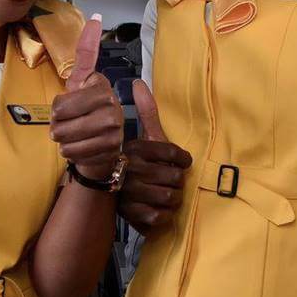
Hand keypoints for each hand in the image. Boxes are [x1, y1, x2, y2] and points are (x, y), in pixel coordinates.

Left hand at [50, 15, 123, 178]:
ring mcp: (113, 126)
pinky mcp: (110, 147)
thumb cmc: (86, 113)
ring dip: (63, 140)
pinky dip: (71, 153)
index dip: (58, 105)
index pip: (66, 93)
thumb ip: (86, 53)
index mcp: (101, 84)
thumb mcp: (81, 82)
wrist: (101, 150)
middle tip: (67, 125)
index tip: (68, 97)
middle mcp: (111, 102)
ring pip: (65, 134)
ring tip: (74, 137)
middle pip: (60, 115)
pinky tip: (81, 148)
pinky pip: (73, 151)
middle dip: (57, 125)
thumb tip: (97, 18)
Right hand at [117, 80, 191, 234]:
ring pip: (169, 197)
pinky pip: (160, 216)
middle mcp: (129, 167)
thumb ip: (147, 112)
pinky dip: (164, 214)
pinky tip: (159, 208)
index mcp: (134, 147)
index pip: (172, 153)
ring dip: (173, 198)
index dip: (182, 160)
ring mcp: (128, 192)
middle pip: (174, 177)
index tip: (181, 163)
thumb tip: (138, 81)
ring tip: (166, 194)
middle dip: (177, 181)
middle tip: (169, 180)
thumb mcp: (145, 137)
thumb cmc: (138, 162)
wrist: (114, 195)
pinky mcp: (130, 214)